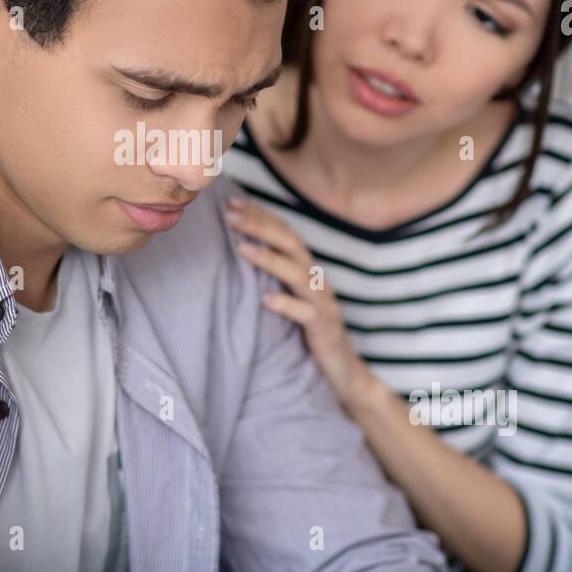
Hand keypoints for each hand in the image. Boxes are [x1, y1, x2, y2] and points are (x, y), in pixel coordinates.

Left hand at [224, 194, 372, 401]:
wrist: (342, 369)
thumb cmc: (308, 330)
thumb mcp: (290, 297)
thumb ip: (273, 275)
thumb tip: (239, 249)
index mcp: (306, 270)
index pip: (284, 233)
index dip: (260, 215)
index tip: (231, 202)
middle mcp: (316, 280)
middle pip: (290, 244)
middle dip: (260, 226)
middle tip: (229, 215)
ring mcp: (323, 303)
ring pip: (297, 274)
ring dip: (268, 259)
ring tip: (240, 248)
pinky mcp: (324, 328)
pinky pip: (306, 314)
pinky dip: (286, 305)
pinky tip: (265, 299)